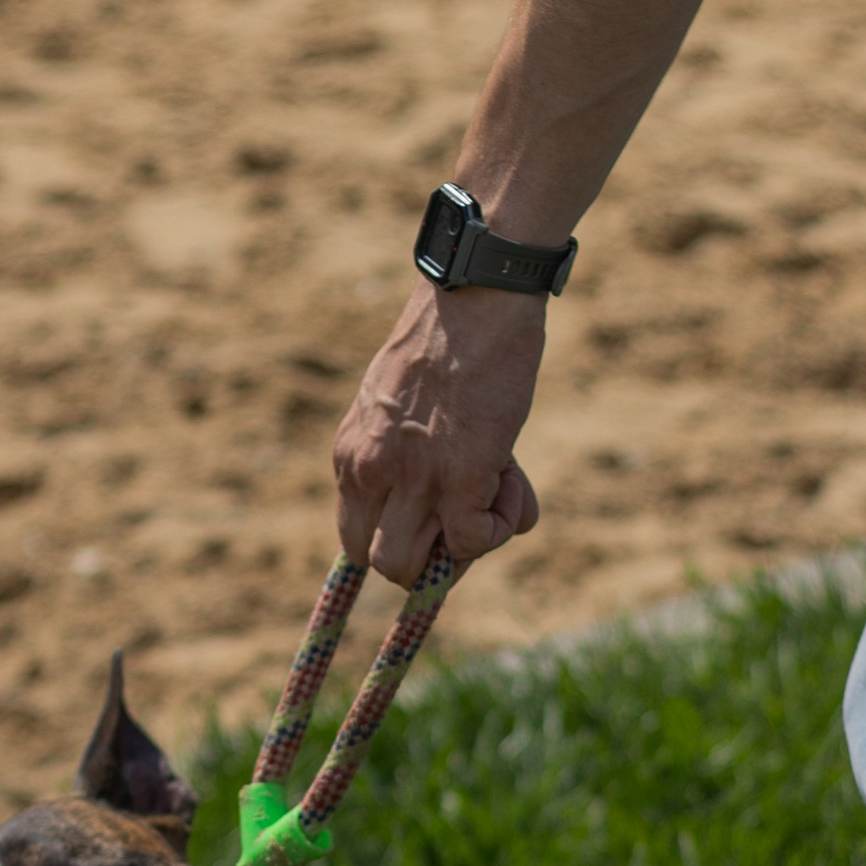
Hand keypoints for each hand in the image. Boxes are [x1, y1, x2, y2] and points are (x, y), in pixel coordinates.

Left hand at [333, 279, 546, 582]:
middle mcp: (371, 472)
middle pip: (386, 565)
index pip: (355, 541)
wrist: (477, 296)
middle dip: (434, 558)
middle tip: (471, 513)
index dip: (400, 543)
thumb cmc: (448, 341)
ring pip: (421, 568)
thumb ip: (398, 454)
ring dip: (469, 546)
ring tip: (498, 490)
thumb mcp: (395, 404)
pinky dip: (501, 527)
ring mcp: (414, 478)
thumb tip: (438, 506)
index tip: (435, 526)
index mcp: (351, 454)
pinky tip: (514, 479)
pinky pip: (475, 542)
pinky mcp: (462, 476)